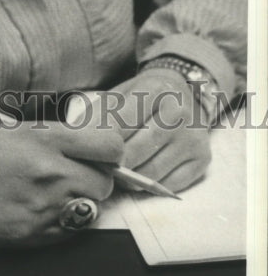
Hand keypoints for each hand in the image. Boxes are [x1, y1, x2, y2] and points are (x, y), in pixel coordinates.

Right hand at [0, 121, 123, 246]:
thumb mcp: (12, 131)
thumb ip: (53, 139)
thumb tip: (86, 148)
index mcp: (44, 139)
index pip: (108, 146)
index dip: (109, 152)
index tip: (100, 154)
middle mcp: (50, 172)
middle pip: (104, 182)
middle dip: (96, 178)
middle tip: (77, 175)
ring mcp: (44, 207)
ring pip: (91, 208)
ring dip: (81, 201)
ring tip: (54, 194)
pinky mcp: (34, 236)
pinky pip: (70, 232)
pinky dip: (65, 223)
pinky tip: (40, 211)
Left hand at [90, 69, 211, 194]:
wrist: (183, 93)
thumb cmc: (142, 97)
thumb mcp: (119, 95)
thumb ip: (96, 115)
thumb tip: (73, 139)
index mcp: (154, 90)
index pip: (120, 124)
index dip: (101, 143)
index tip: (89, 153)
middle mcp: (178, 112)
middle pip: (134, 152)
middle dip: (112, 164)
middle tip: (100, 168)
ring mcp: (193, 137)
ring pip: (150, 172)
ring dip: (129, 178)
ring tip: (118, 172)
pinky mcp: (202, 159)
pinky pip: (169, 184)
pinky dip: (150, 185)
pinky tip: (141, 175)